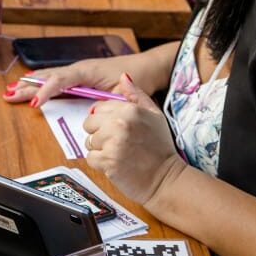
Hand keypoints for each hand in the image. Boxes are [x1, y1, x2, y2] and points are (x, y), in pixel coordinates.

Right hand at [1, 58, 124, 104]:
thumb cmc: (136, 78)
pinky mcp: (79, 76)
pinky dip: (39, 83)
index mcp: (87, 71)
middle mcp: (79, 69)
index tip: (34, 104)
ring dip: (29, 84)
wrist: (146, 67)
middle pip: (47, 77)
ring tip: (11, 90)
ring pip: (48, 77)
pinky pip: (54, 79)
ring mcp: (77, 72)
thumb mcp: (125, 93)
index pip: (60, 80)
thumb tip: (91, 111)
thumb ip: (107, 102)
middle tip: (9, 95)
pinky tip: (29, 85)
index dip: (46, 92)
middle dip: (28, 87)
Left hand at [83, 73, 185, 205]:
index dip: (105, 120)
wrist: (166, 179)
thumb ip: (137, 95)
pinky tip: (116, 164)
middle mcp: (119, 123)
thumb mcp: (155, 115)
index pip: (98, 108)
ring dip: (100, 149)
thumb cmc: (161, 147)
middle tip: (118, 143)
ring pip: (89, 141)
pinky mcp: (107, 161)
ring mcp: (112, 143)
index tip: (119, 130)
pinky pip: (90, 158)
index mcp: (129, 109)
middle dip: (100, 134)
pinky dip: (100, 163)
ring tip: (120, 154)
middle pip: (89, 124)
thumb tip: (123, 76)